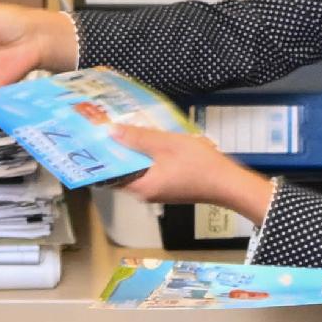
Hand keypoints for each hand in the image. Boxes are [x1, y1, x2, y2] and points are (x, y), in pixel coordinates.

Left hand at [110, 118, 271, 219]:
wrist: (228, 183)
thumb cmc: (199, 164)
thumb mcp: (167, 144)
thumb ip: (139, 138)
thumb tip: (112, 132)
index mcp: (141, 187)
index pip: (110, 176)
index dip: (101, 157)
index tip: (93, 140)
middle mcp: (145, 193)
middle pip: (123, 172)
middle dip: (116, 150)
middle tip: (108, 128)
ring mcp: (158, 191)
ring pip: (137, 170)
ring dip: (133, 152)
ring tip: (126, 129)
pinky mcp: (168, 187)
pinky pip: (150, 171)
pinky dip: (146, 157)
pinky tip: (149, 140)